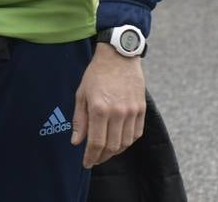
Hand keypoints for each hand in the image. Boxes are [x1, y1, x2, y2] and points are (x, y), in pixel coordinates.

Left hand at [71, 44, 145, 167]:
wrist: (119, 55)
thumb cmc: (97, 74)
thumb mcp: (81, 94)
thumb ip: (79, 120)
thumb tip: (76, 142)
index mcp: (99, 109)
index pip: (96, 143)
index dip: (91, 157)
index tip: (86, 163)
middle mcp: (117, 112)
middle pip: (112, 147)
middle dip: (102, 157)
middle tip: (95, 159)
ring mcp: (132, 111)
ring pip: (125, 143)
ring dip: (115, 152)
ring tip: (106, 152)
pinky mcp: (141, 108)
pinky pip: (136, 133)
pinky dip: (128, 141)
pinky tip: (119, 141)